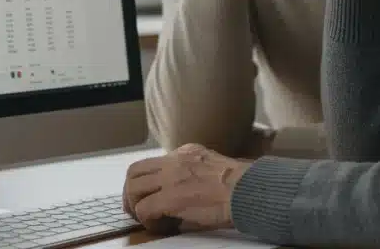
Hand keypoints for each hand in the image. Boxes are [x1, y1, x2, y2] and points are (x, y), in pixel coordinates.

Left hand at [122, 144, 250, 234]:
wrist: (249, 191)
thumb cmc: (240, 186)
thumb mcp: (212, 167)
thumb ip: (192, 174)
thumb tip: (179, 196)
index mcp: (186, 153)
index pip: (153, 162)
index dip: (146, 182)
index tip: (148, 195)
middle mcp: (175, 161)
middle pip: (135, 171)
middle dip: (130, 191)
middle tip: (134, 207)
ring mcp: (171, 178)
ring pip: (133, 187)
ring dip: (134, 205)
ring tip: (144, 218)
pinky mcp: (171, 197)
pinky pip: (144, 208)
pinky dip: (147, 220)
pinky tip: (158, 225)